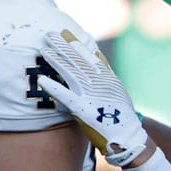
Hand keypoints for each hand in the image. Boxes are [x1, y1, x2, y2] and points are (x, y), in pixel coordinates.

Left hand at [37, 30, 146, 166]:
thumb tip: (95, 54)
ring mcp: (91, 95)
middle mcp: (99, 82)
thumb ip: (105, 72)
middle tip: (49, 34)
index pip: (89, 56)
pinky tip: (42, 80)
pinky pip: (65, 96)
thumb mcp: (116, 89)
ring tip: (44, 50)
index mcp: (107, 77)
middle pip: (78, 60)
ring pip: (70, 73)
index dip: (75, 43)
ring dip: (56, 61)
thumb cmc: (120, 114)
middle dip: (63, 46)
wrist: (128, 137)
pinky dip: (53, 87)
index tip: (65, 32)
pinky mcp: (82, 109)